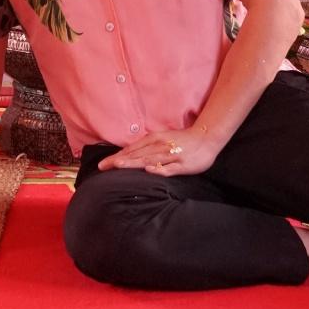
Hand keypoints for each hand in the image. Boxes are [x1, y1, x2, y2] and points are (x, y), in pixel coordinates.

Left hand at [98, 126, 219, 178]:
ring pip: (149, 159)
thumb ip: (147, 148)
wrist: (205, 137)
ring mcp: (170, 155)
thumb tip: (131, 155)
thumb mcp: (162, 140)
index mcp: (153, 140)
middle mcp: (159, 146)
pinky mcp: (182, 164)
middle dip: (119, 161)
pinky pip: (169, 168)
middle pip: (136, 154)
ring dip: (134, 162)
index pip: (131, 150)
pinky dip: (159, 169)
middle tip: (103, 167)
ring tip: (119, 166)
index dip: (117, 157)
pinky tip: (149, 170)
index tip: (102, 165)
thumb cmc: (182, 141)